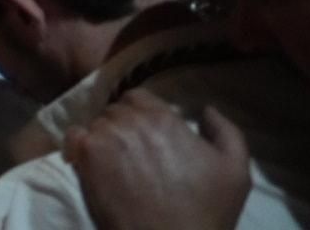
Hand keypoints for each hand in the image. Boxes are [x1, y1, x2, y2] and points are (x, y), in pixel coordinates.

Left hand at [64, 89, 249, 229]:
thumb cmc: (206, 211)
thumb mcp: (235, 171)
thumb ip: (226, 132)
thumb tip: (206, 109)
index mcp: (164, 118)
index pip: (139, 97)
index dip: (141, 114)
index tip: (147, 136)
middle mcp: (131, 120)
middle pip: (117, 111)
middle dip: (124, 126)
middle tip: (133, 153)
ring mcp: (105, 136)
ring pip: (97, 124)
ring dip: (104, 137)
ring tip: (115, 164)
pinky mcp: (85, 156)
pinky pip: (74, 137)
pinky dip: (79, 145)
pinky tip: (90, 163)